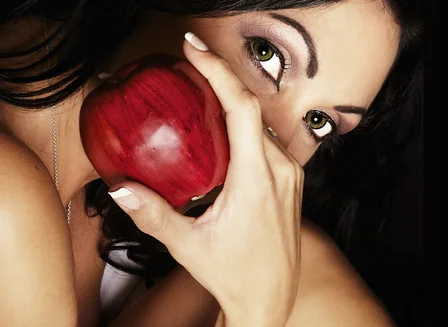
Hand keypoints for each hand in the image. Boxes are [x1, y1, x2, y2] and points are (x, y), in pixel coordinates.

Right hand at [108, 32, 302, 326]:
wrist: (272, 297)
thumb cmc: (236, 275)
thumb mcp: (188, 246)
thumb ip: (153, 215)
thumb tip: (120, 187)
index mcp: (258, 179)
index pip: (242, 108)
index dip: (218, 71)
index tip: (193, 49)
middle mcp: (281, 170)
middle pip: (252, 107)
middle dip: (221, 79)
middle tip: (190, 62)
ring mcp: (291, 175)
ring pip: (262, 123)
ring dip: (234, 102)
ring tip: (202, 88)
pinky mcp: (291, 181)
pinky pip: (268, 141)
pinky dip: (245, 124)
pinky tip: (224, 127)